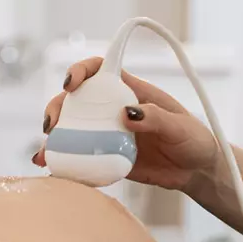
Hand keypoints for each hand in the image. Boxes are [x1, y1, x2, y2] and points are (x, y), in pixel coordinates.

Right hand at [33, 57, 218, 192]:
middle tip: (53, 125)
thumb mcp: (180, 127)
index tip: (71, 83)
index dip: (81, 70)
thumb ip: (156, 118)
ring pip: (75, 128)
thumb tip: (127, 114)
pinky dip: (65, 160)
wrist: (196, 171)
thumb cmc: (194, 140)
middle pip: (77, 101)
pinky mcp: (109, 157)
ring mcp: (110, 134)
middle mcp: (115, 110)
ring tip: (46, 150)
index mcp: (132, 92)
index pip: (100, 70)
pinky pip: (83, 156)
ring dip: (56, 136)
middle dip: (58, 107)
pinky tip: (51, 167)